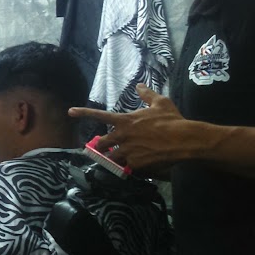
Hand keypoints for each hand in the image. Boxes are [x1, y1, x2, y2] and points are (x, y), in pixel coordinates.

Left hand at [69, 84, 198, 170]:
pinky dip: (131, 169)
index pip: (99, 115)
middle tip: (105, 149)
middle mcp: (122, 136)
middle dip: (101, 147)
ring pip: (112, 159)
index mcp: (125, 120)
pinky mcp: (136, 164)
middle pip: (101, 144)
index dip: (83, 113)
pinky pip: (127, 169)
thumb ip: (147, 95)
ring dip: (115, 160)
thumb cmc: (172, 120)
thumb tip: (139, 85)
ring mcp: (127, 151)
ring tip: (122, 160)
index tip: (70, 111)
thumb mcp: (160, 103)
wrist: (184, 140)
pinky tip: (140, 167)